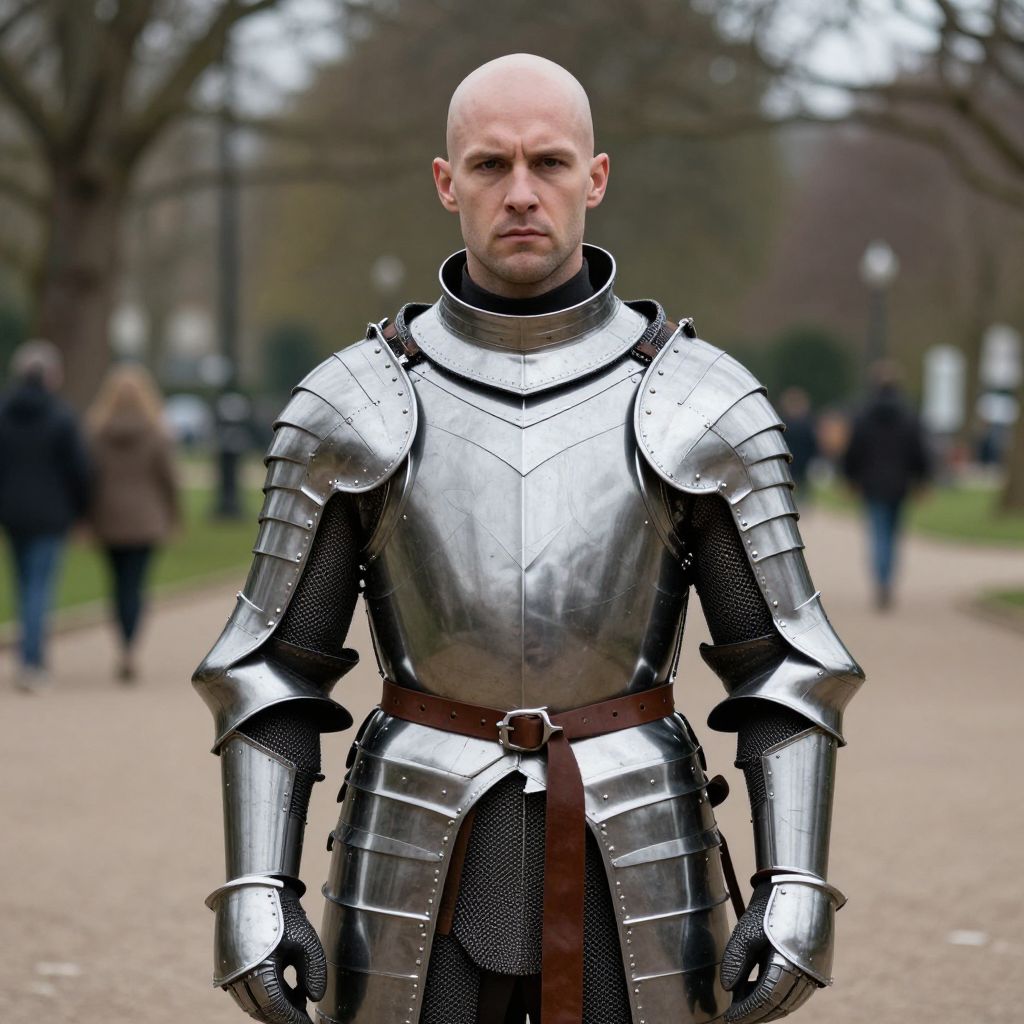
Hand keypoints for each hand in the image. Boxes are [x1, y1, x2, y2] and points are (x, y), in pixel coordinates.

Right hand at [218, 885, 326, 1023]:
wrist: (256, 887)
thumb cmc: (282, 912)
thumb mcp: (306, 940)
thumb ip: (314, 972)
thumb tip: (314, 998)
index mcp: (256, 969)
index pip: (275, 1007)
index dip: (293, 1019)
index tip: (307, 1023)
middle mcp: (237, 975)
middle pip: (261, 1010)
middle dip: (283, 1016)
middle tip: (303, 1014)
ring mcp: (229, 972)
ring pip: (251, 1003)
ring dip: (272, 1007)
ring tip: (296, 999)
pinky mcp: (227, 966)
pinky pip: (244, 992)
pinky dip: (262, 996)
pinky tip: (282, 986)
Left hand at [720, 884, 818, 1022]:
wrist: (798, 888)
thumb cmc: (771, 907)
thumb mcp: (747, 930)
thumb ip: (736, 961)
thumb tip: (727, 989)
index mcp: (789, 963)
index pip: (765, 998)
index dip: (746, 1010)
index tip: (729, 1017)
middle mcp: (806, 973)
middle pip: (778, 1005)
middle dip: (755, 1014)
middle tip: (734, 1017)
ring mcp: (813, 973)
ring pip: (788, 1002)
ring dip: (766, 1009)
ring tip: (743, 1007)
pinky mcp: (814, 969)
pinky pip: (795, 993)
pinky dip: (776, 998)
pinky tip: (757, 994)